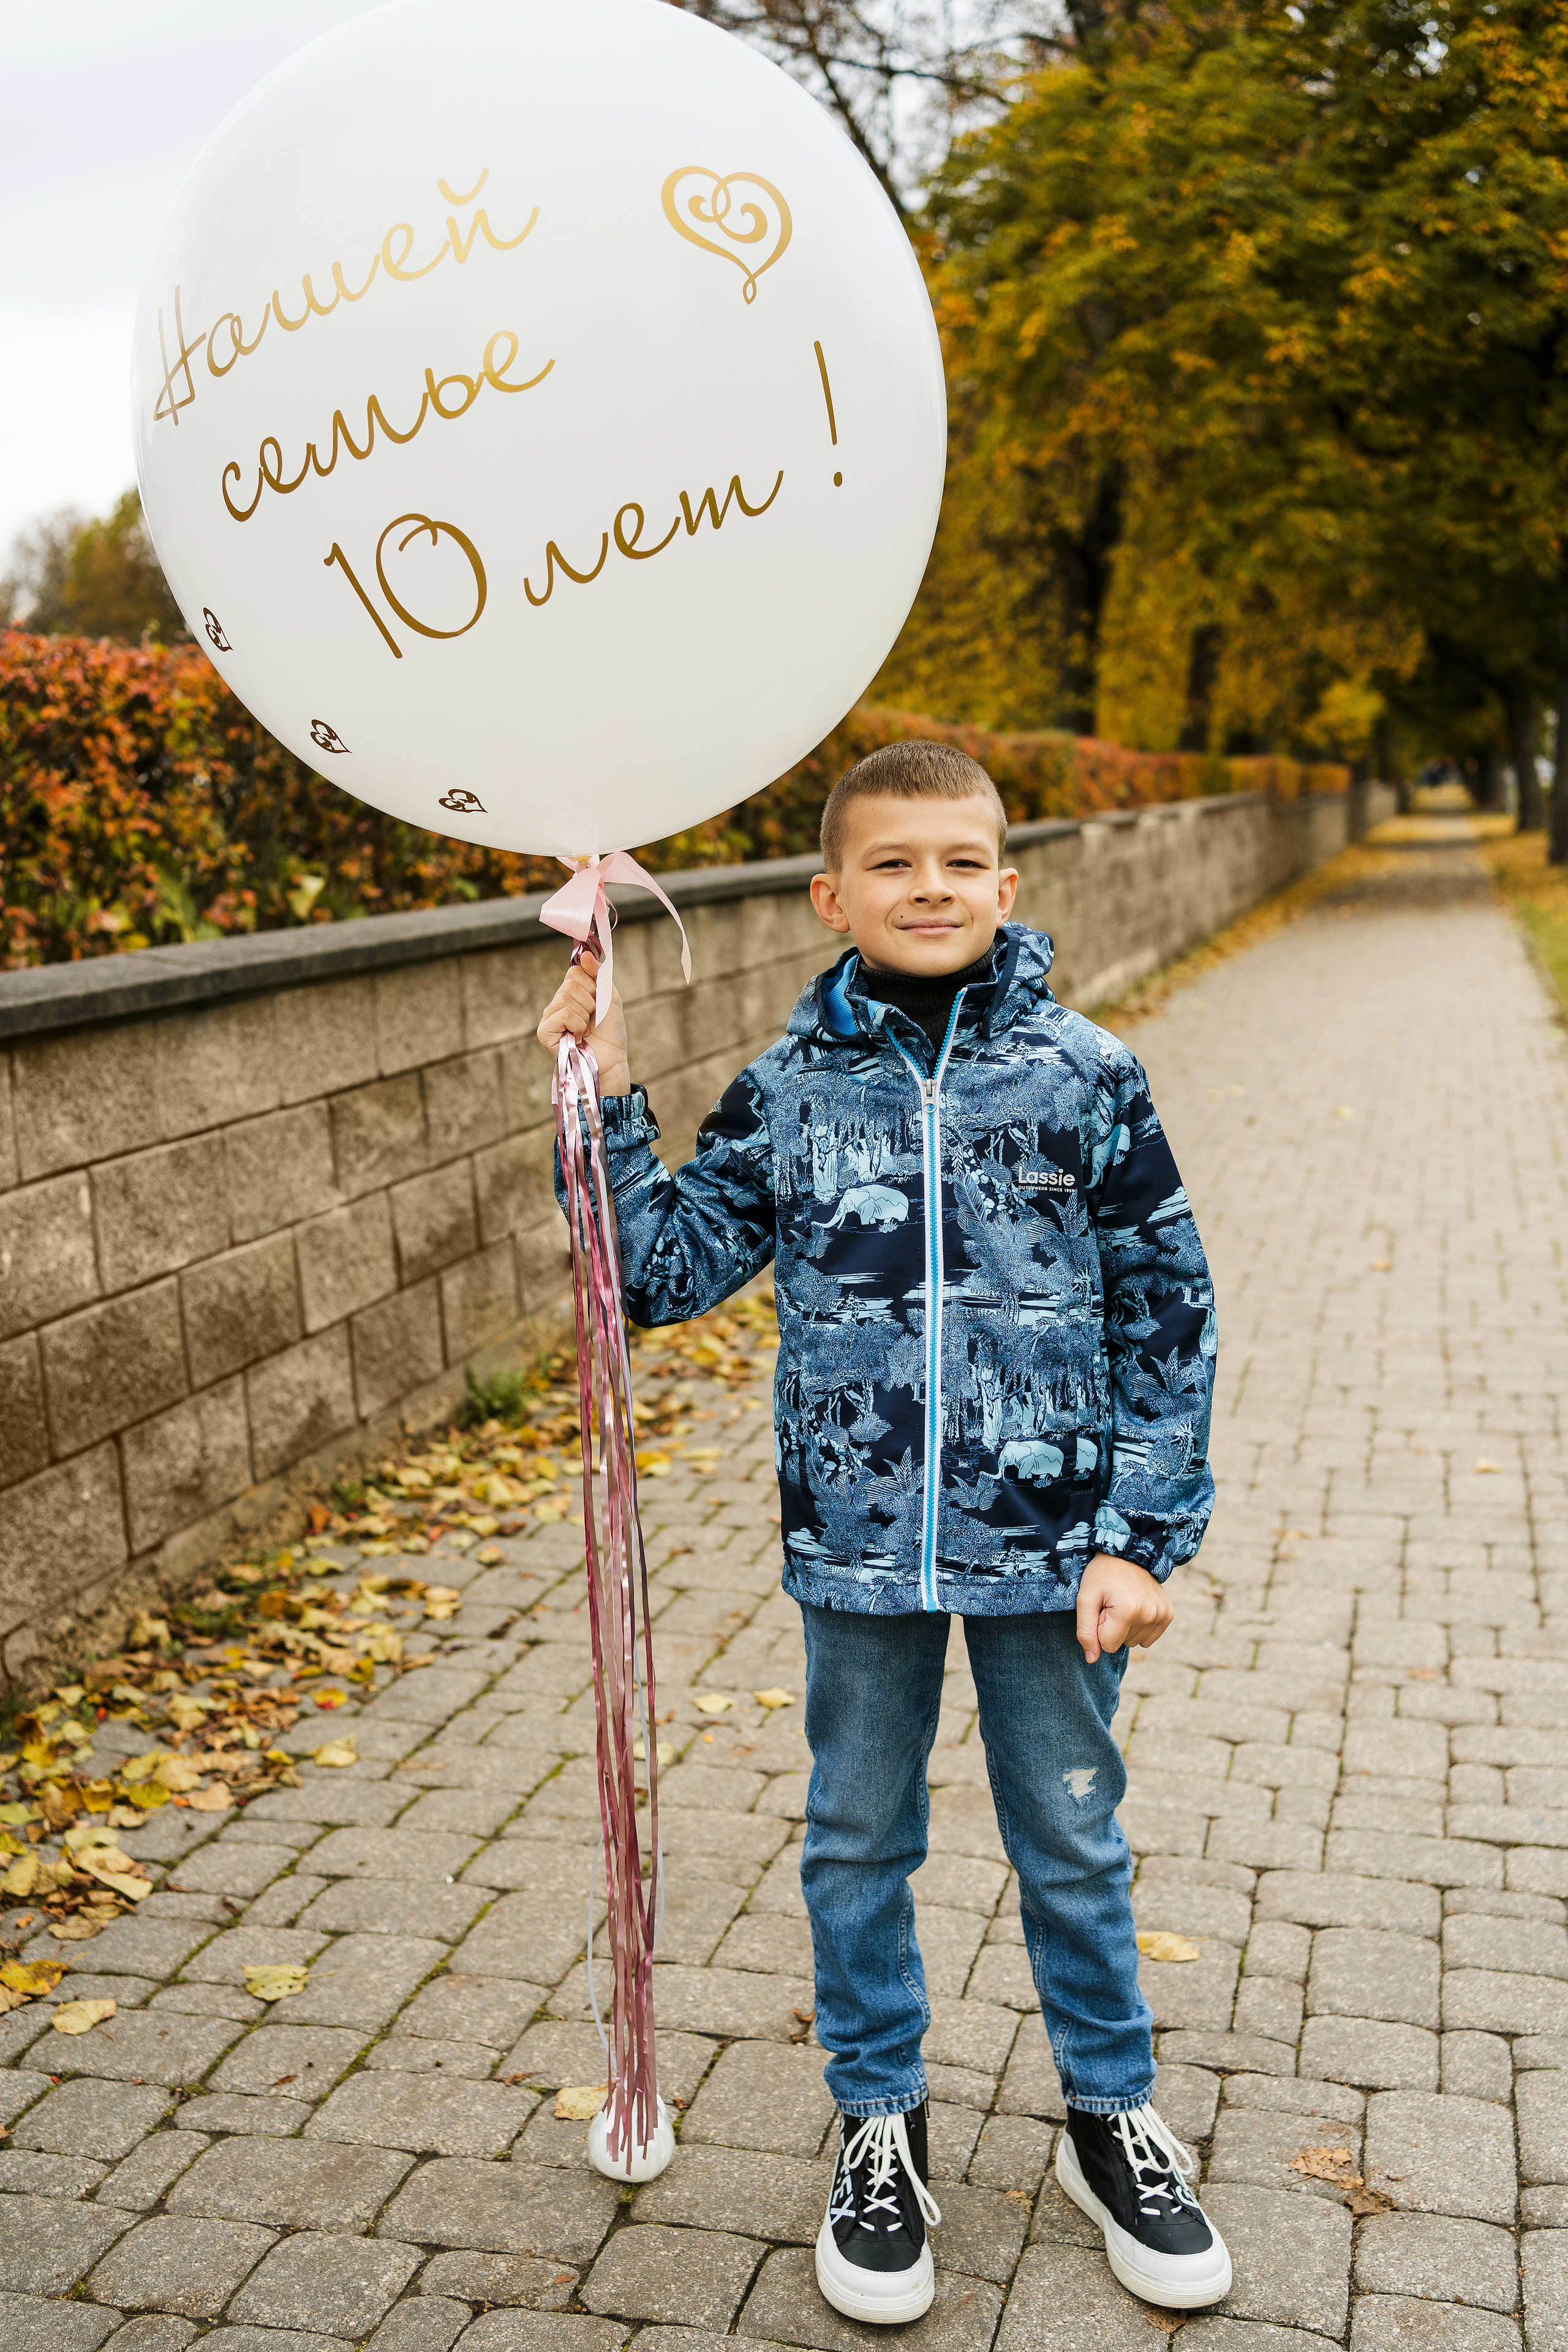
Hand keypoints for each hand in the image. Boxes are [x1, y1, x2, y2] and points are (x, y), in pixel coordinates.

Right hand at [536, 950, 631, 1095]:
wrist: (612, 1060)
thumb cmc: (611, 1033)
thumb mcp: (609, 998)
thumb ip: (598, 974)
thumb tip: (584, 953)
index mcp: (570, 994)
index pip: (574, 971)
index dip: (591, 985)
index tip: (598, 1002)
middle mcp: (556, 1003)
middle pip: (570, 984)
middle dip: (590, 1002)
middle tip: (592, 1020)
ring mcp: (548, 1017)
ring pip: (566, 998)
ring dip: (585, 1016)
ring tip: (586, 1030)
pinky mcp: (544, 1032)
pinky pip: (563, 1013)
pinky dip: (577, 1025)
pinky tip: (578, 1037)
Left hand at [1075, 1552, 1172, 1663]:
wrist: (1128, 1553)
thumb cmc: (1102, 1575)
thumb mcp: (1085, 1599)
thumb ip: (1085, 1631)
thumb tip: (1092, 1659)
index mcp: (1128, 1611)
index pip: (1107, 1646)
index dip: (1099, 1629)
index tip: (1101, 1608)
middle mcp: (1149, 1615)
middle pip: (1121, 1644)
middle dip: (1112, 1628)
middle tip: (1111, 1603)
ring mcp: (1161, 1615)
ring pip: (1134, 1642)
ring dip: (1125, 1627)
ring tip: (1123, 1603)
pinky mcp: (1168, 1614)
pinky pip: (1148, 1638)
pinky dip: (1139, 1627)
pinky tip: (1136, 1607)